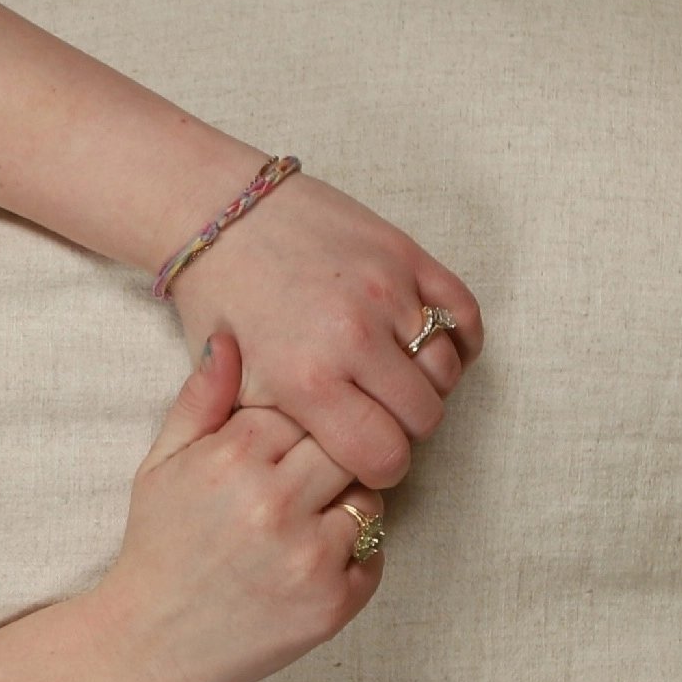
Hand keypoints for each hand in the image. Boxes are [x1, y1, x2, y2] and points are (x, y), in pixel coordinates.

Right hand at [90, 331, 387, 681]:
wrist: (151, 643)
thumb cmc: (159, 548)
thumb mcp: (161, 465)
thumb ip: (201, 401)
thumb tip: (229, 339)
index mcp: (234, 457)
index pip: (305, 406)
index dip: (298, 423)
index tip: (283, 445)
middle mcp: (276, 502)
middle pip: (347, 443)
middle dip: (333, 456)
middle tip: (307, 479)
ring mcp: (310, 554)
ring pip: (369, 496)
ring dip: (347, 503)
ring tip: (303, 523)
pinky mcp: (334, 601)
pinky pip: (374, 552)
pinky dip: (352, 554)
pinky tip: (307, 562)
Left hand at [158, 167, 482, 490]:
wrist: (217, 215)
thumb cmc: (221, 304)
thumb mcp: (231, 386)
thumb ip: (284, 432)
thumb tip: (333, 466)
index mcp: (306, 379)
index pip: (383, 455)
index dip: (380, 467)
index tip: (368, 456)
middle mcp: (352, 337)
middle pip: (424, 417)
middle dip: (404, 429)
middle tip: (378, 417)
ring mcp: (386, 291)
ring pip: (447, 369)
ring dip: (428, 384)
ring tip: (394, 378)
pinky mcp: (405, 253)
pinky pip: (464, 312)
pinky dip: (460, 339)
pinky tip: (432, 348)